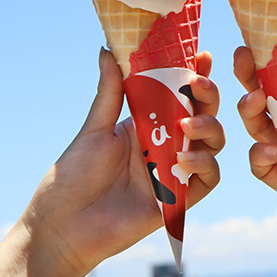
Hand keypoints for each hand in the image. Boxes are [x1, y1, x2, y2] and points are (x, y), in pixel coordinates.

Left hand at [24, 48, 222, 276]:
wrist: (64, 226)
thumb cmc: (73, 177)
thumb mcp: (94, 129)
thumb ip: (110, 93)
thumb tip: (107, 49)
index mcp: (146, 123)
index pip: (179, 94)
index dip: (196, 75)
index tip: (204, 55)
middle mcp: (165, 144)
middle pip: (203, 114)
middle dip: (208, 96)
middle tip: (199, 85)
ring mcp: (174, 171)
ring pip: (212, 144)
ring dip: (209, 128)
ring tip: (188, 125)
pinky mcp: (178, 200)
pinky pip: (208, 180)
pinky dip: (204, 166)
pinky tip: (185, 160)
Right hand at [234, 21, 276, 253]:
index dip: (270, 57)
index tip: (257, 39)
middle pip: (266, 98)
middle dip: (249, 78)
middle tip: (243, 61)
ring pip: (258, 130)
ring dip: (249, 112)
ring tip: (256, 101)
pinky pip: (264, 170)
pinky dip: (259, 157)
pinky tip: (273, 148)